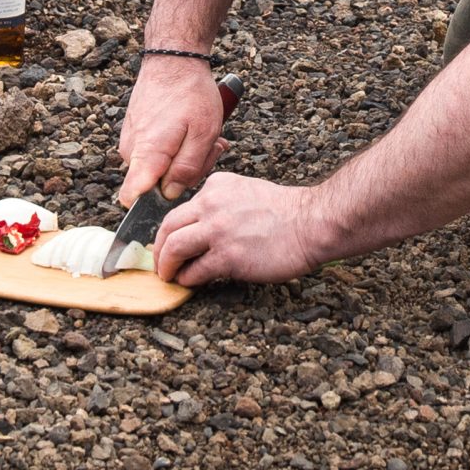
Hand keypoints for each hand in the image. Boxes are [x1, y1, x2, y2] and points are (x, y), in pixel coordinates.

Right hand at [115, 59, 228, 208]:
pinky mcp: (137, 132)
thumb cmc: (190, 93)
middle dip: (186, 173)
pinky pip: (157, 152)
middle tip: (209, 149)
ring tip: (203, 135)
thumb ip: (187, 168)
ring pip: (160, 167)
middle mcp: (131, 150)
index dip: (151, 206)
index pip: (130, 196)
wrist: (173, 58)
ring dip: (185, 158)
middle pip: (157, 184)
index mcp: (147, 154)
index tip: (175, 194)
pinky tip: (191, 129)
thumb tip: (171, 193)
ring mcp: (132, 140)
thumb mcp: (203, 133)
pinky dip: (177, 146)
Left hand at [150, 173, 324, 285]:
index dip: (170, 229)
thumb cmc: (285, 212)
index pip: (181, 208)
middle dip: (159, 247)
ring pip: (174, 248)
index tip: (167, 241)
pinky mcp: (227, 256)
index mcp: (216, 186)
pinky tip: (189, 282)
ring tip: (168, 275)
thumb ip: (222, 201)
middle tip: (160, 261)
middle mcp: (211, 204)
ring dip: (166, 265)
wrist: (311, 222)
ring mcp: (218, 230)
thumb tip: (203, 225)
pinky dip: (187, 279)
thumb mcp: (245, 190)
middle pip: (168, 226)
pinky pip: (195, 270)